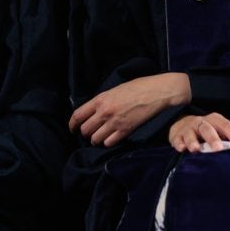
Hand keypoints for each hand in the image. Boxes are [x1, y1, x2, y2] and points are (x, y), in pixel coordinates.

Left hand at [69, 73, 190, 146]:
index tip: (72, 129)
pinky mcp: (126, 130)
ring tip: (99, 138)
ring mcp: (115, 122)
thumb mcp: (113, 90)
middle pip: (85, 130)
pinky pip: (109, 143)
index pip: (77, 116)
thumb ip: (101, 101)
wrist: (156, 92)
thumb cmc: (136, 87)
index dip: (72, 124)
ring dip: (95, 140)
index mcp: (100, 100)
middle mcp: (105, 112)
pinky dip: (107, 143)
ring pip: (95, 139)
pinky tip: (110, 140)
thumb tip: (92, 111)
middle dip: (85, 133)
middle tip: (89, 133)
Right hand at [169, 112, 229, 152]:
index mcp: (216, 120)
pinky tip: (181, 149)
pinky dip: (179, 143)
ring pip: (191, 134)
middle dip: (213, 138)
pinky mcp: (178, 136)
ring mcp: (189, 129)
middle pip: (208, 128)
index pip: (227, 126)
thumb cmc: (210, 131)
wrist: (184, 126)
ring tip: (196, 149)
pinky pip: (178, 139)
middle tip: (218, 149)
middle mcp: (202, 122)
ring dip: (193, 141)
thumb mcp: (223, 130)